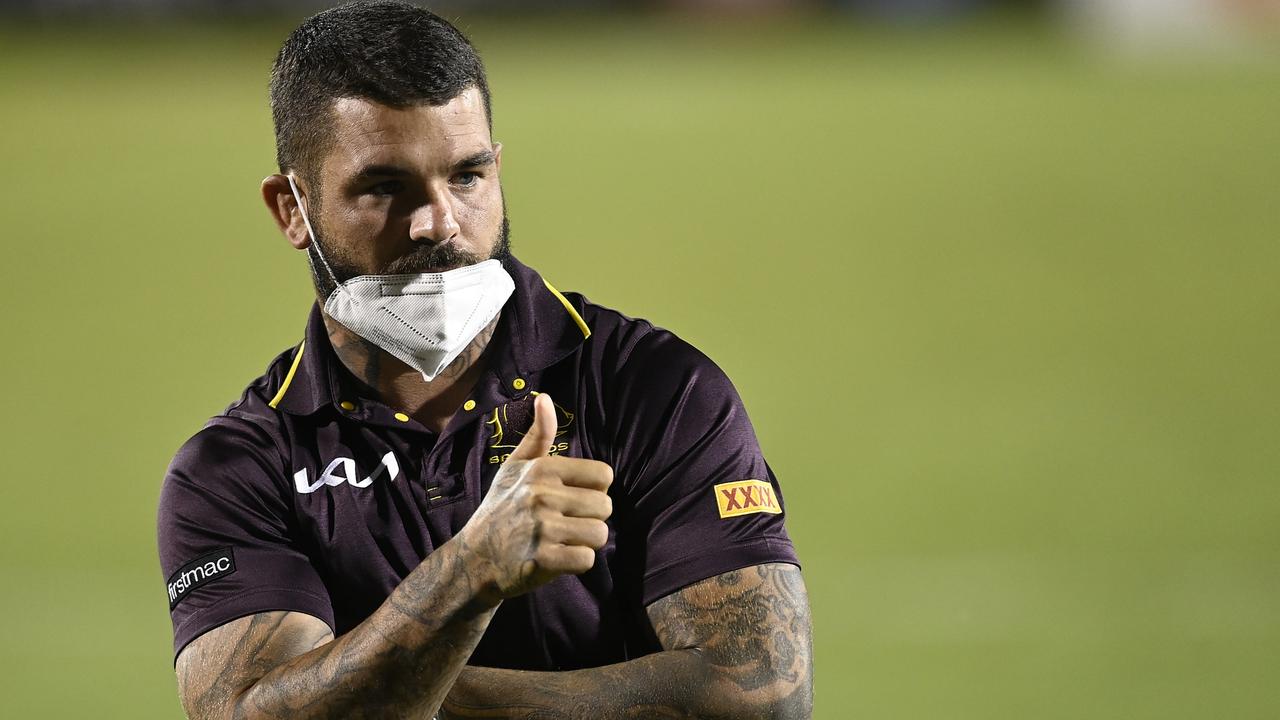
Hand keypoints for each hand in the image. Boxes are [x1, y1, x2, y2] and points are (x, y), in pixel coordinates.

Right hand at [457, 393, 612, 604]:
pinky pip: (587, 560)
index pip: (604, 475)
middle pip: (605, 507)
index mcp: (541, 470)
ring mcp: (542, 529)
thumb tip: (545, 397)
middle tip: (564, 525)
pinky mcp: (543, 560)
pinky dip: (575, 563)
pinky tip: (556, 558)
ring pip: (600, 534)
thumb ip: (538, 435)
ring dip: (585, 542)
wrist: (473, 560)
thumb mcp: (514, 467)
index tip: (572, 499)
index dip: (593, 490)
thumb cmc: (500, 509)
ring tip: (562, 541)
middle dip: (590, 518)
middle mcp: (542, 496)